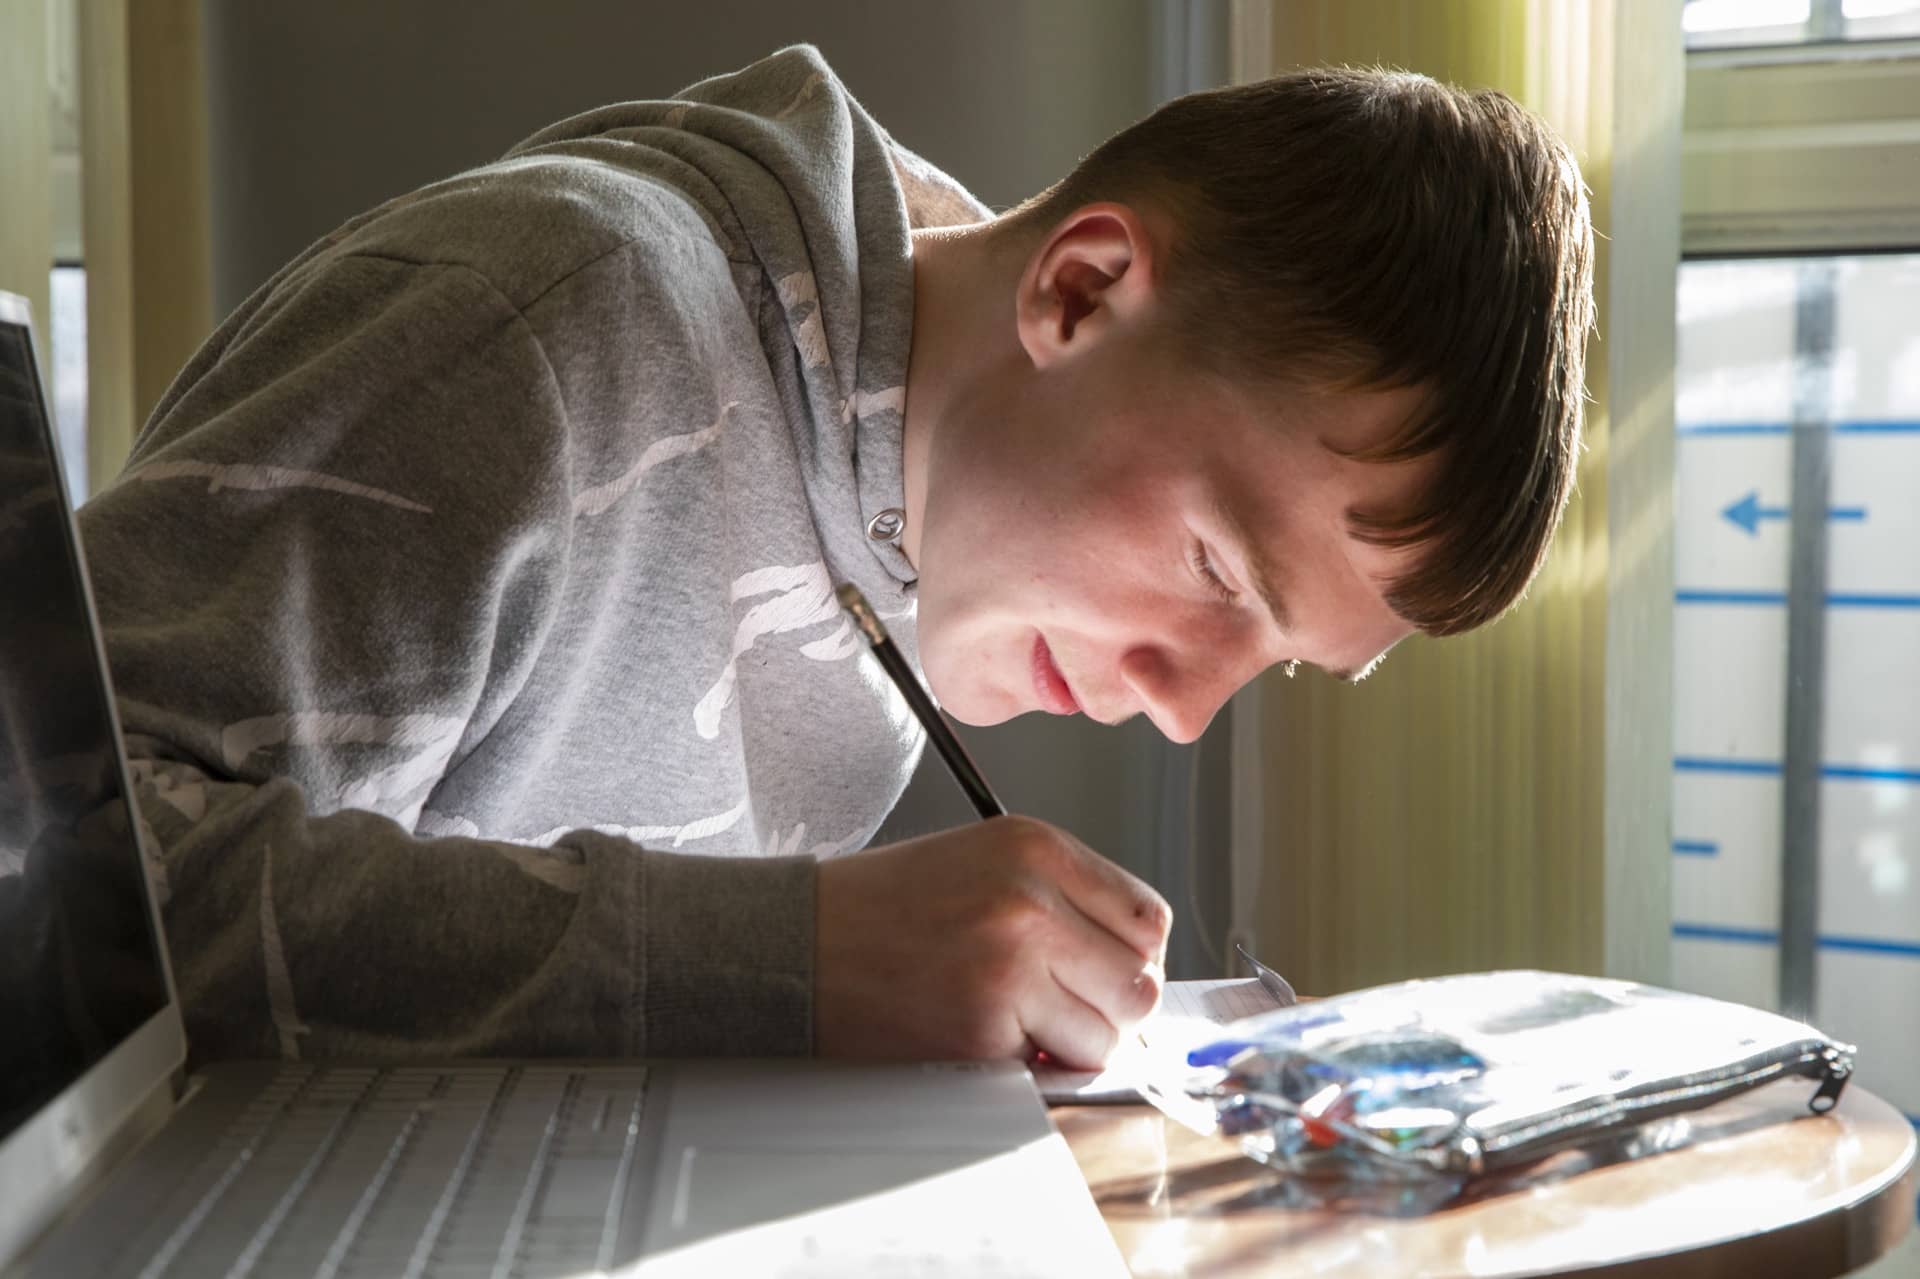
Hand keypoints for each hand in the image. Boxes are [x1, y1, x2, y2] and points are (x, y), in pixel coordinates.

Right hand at [814, 815, 1170, 1068]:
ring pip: (1105, 1035)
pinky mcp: (982, 1032)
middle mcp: (1031, 901)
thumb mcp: (984, 862)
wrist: (796, 942)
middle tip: (1062, 1009)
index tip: (1102, 973)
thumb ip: (1065, 899)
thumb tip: (1136, 972)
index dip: (1130, 957)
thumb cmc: (884, 907)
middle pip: (1139, 983)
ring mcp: (1009, 968)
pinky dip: (1024, 1065)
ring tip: (1016, 1022)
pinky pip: (1048, 1068)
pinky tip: (978, 1033)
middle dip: (1109, 1009)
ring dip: (1070, 1043)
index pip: (1149, 918)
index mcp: (1036, 847)